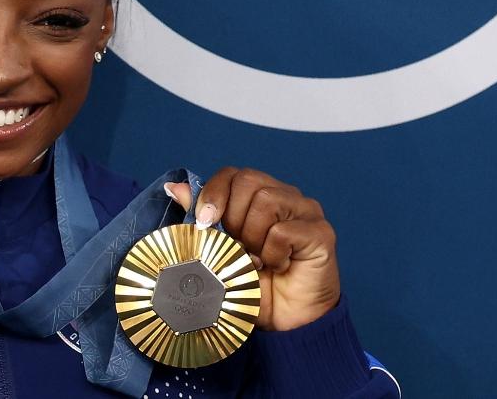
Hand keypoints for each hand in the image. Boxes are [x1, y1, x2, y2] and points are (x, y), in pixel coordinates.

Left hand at [165, 167, 339, 330]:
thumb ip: (202, 217)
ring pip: (266, 201)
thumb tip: (174, 187)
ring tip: (258, 260)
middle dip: (233, 218)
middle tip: (238, 248)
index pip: (233, 174)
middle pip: (248, 180)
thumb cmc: (253, 285)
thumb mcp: (219, 250)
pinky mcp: (321, 233)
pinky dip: (272, 254)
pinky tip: (278, 267)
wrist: (286, 322)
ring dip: (252, 237)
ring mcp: (307, 211)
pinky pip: (283, 231)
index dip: (214, 193)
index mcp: (261, 196)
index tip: (204, 222)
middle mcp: (286, 196)